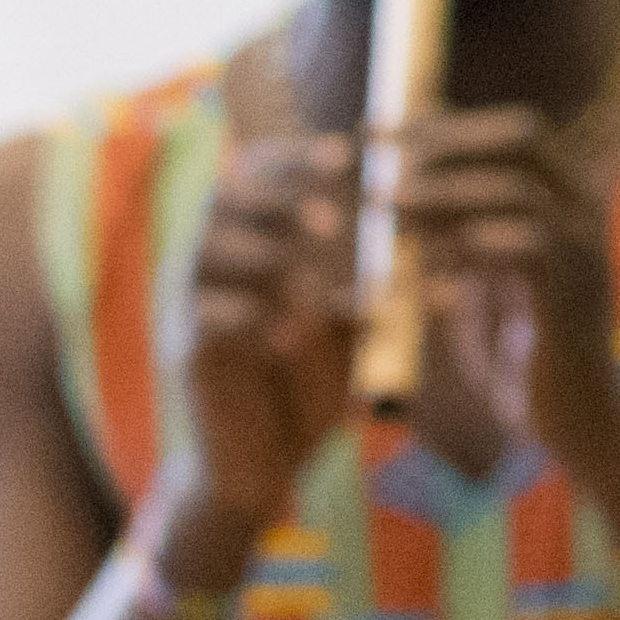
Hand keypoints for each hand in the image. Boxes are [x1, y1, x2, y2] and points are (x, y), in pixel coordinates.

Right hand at [142, 130, 368, 593]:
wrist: (254, 469)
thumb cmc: (304, 390)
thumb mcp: (349, 325)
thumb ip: (372, 280)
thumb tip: (438, 239)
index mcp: (247, 242)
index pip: (261, 172)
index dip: (300, 156)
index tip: (351, 151)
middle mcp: (208, 262)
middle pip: (227, 196)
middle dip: (281, 194)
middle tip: (335, 213)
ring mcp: (186, 305)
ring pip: (209, 250)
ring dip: (268, 251)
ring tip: (319, 269)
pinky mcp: (182, 351)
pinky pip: (202, 315)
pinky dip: (248, 314)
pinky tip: (291, 328)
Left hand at [382, 97, 619, 490]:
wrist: (583, 423)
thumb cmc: (521, 361)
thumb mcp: (482, 289)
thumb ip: (455, 245)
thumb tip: (397, 207)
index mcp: (561, 202)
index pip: (509, 132)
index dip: (442, 121)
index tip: (374, 122)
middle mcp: (582, 211)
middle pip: (520, 137)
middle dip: (443, 136)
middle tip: (373, 149)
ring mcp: (585, 249)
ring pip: (518, 189)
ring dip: (445, 190)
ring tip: (384, 201)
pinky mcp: (575, 295)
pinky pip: (530, 248)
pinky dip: (476, 243)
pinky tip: (429, 254)